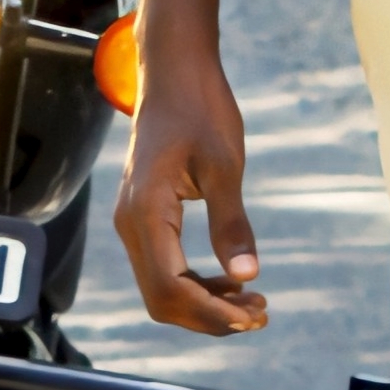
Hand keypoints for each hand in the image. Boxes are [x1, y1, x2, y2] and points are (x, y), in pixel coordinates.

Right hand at [114, 45, 269, 334]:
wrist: (173, 73)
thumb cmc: (200, 109)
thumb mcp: (224, 165)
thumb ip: (232, 223)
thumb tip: (248, 276)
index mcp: (146, 211)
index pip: (170, 286)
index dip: (210, 312)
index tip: (252, 316)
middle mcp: (129, 223)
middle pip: (161, 298)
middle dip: (208, 316)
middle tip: (259, 314)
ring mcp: (132, 222)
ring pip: (160, 288)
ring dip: (203, 304)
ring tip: (252, 302)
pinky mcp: (142, 218)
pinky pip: (162, 268)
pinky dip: (194, 284)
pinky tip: (230, 281)